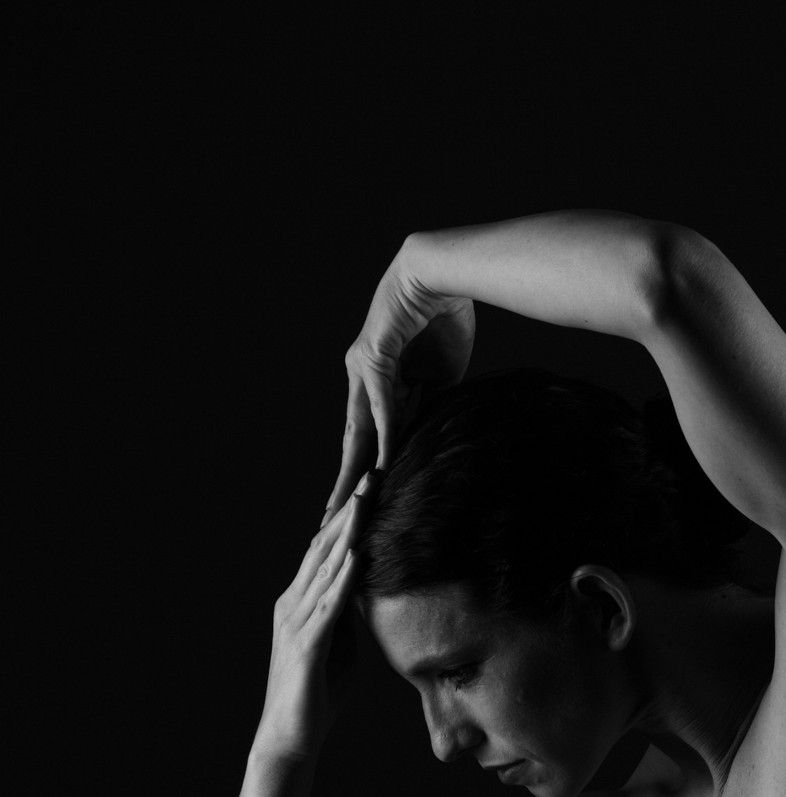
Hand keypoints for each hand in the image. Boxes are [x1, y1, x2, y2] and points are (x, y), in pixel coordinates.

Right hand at [255, 480, 374, 762]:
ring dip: (348, 532)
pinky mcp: (307, 645)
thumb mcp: (338, 647)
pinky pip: (328, 606)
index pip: (325, 550)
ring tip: (367, 498)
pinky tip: (359, 556)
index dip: (346, 516)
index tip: (369, 485)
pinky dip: (344, 579)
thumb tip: (363, 595)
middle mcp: (293, 604)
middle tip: (371, 472)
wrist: (289, 737)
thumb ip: (345, 618)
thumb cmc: (315, 696)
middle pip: (323, 546)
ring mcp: (297, 623)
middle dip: (349, 509)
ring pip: (325, 567)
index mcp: (299, 603)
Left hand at [323, 245, 475, 521]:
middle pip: (351, 441)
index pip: (366, 436)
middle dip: (343, 483)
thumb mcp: (440, 376)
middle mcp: (363, 377)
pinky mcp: (373, 356)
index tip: (355, 505)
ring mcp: (363, 367)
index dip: (361, 471)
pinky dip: (382, 434)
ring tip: (346, 506)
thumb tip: (426, 433)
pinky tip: (378, 464)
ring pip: (357, 429)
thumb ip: (428, 404)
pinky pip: (380, 404)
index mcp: (378, 381)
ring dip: (353, 471)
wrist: (443, 275)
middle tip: (331, 521)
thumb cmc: (443, 317)